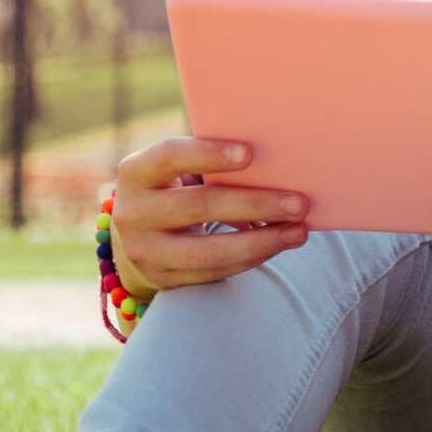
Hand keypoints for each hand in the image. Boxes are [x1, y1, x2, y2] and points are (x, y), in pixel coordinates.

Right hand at [108, 137, 308, 293]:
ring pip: (208, 251)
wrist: (139, 236)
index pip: (169, 156)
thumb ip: (211, 162)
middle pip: (198, 206)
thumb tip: (276, 162)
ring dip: (261, 241)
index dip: (208, 154)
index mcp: (136, 172)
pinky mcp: (163, 278)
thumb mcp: (178, 171)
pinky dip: (252, 258)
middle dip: (254, 204)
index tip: (250, 153)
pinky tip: (279, 244)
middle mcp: (132, 213)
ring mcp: (144, 251)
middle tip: (299, 203)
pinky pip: (215, 271)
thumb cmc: (177, 188)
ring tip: (299, 231)